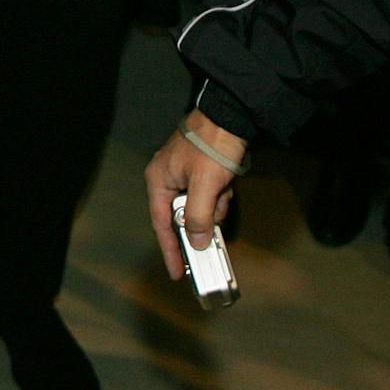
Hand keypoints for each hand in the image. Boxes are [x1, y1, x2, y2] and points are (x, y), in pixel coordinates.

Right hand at [144, 110, 246, 279]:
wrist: (230, 116)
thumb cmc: (212, 146)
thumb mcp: (205, 185)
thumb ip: (198, 217)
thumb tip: (197, 242)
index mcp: (159, 180)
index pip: (160, 223)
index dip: (169, 250)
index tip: (177, 273)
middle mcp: (167, 178)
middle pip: (183, 216)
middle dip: (204, 218)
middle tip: (216, 218)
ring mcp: (184, 175)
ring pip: (200, 207)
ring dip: (215, 204)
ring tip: (224, 188)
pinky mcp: (200, 172)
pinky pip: (209, 196)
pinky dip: (220, 195)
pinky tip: (227, 184)